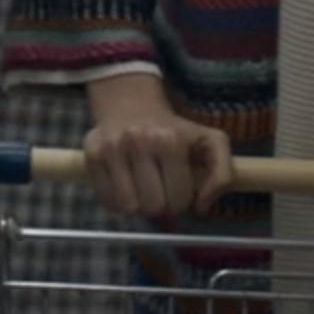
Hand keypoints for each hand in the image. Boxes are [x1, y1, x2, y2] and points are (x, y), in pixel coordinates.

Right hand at [83, 75, 234, 217]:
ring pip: (128, 207)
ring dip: (138, 206)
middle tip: (160, 191)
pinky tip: (125, 185)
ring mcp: (111, 148)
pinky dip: (117, 202)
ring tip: (142, 189)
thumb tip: (203, 208)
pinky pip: (106, 201)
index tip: (178, 188)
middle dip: (160, 205)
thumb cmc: (174, 130)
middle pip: (153, 206)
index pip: (179, 199)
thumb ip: (223, 174)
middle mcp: (139, 141)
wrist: (131, 105)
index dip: (182, 201)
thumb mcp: (211, 142)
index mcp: (171, 139)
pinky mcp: (90, 155)